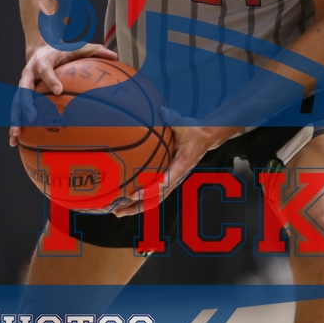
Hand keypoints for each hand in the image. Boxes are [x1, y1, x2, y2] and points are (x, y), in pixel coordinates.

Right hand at [8, 42, 117, 145]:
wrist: (40, 48)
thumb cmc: (62, 51)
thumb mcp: (77, 47)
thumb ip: (94, 51)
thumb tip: (115, 55)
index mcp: (43, 62)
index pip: (46, 70)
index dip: (51, 80)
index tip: (58, 91)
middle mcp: (29, 73)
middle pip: (23, 88)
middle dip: (26, 103)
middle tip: (32, 117)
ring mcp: (23, 85)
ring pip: (16, 102)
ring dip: (16, 118)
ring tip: (16, 135)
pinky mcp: (21, 94)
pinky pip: (17, 110)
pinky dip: (16, 125)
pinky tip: (15, 142)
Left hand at [112, 122, 234, 217]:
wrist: (205, 138)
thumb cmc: (194, 131)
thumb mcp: (185, 124)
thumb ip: (173, 118)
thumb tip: (161, 111)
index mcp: (180, 166)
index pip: (164, 183)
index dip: (148, 191)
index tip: (133, 195)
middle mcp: (176, 177)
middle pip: (156, 198)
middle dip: (137, 206)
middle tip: (118, 211)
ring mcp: (173, 180)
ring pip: (154, 199)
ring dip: (137, 207)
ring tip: (118, 212)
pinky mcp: (169, 179)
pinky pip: (155, 193)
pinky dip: (142, 199)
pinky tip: (127, 201)